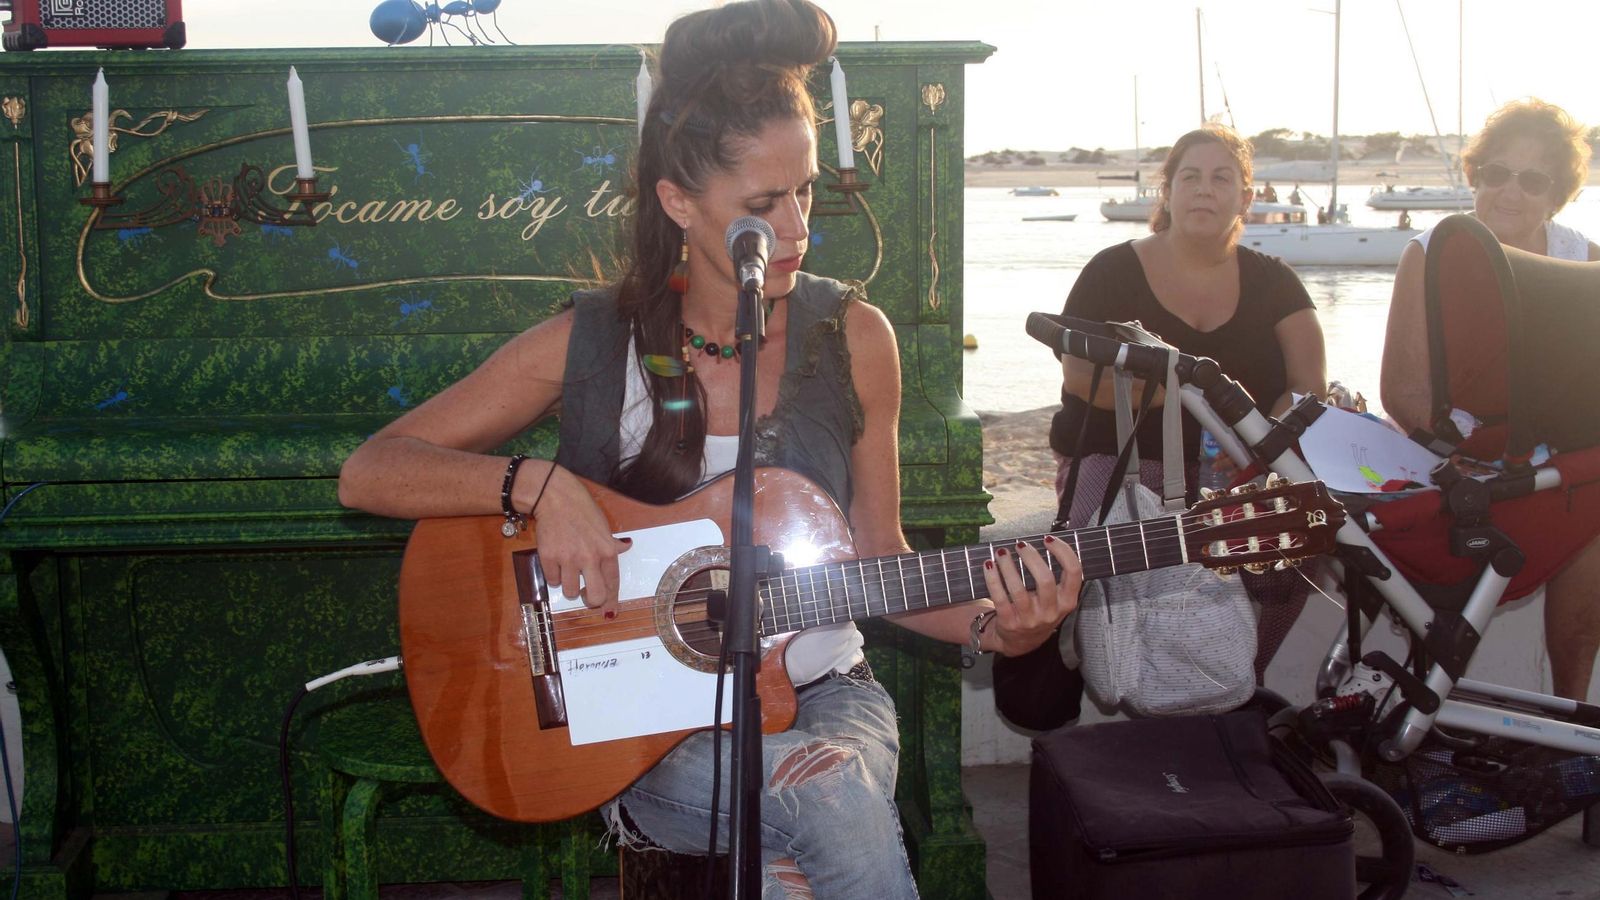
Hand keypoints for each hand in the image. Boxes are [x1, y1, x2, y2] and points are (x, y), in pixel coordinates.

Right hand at [528, 465, 631, 614]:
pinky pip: (552, 581)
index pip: (613, 584)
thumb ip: (613, 543)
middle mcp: (590, 557)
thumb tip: (626, 546)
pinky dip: (554, 575)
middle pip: (594, 597)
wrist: (556, 498)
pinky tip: (556, 561)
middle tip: (585, 592)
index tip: (609, 611)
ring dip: (568, 585)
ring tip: (568, 569)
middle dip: (589, 600)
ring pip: (569, 592)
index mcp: (607, 551)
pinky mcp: (549, 558)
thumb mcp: (603, 526)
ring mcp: (568, 559)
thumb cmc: (582, 510)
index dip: (611, 601)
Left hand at [982, 536, 1082, 655]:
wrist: (1021, 642)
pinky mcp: (1009, 622)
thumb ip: (1056, 577)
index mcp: (1067, 602)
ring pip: (1018, 589)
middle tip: (1020, 545)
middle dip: (1031, 557)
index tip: (1049, 539)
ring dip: (1008, 566)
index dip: (1063, 551)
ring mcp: (1029, 619)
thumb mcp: (1056, 600)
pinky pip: (999, 597)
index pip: (1074, 572)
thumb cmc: (1039, 611)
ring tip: (1001, 552)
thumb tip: (1046, 542)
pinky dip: (993, 578)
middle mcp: (1051, 612)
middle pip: (1044, 579)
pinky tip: (989, 565)